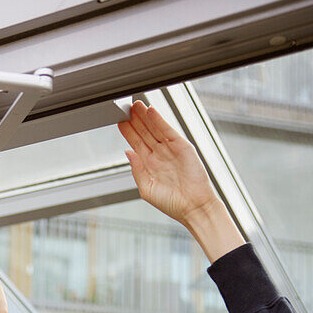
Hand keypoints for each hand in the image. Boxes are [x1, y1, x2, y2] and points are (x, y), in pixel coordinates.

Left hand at [118, 101, 219, 226]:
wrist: (193, 207)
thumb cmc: (172, 203)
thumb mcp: (147, 189)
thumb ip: (137, 170)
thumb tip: (128, 153)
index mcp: (150, 166)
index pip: (136, 144)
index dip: (128, 133)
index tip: (119, 121)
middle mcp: (160, 155)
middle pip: (144, 133)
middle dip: (135, 120)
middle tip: (125, 107)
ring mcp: (171, 150)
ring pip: (155, 129)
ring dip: (145, 117)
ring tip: (135, 105)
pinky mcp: (182, 146)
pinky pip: (168, 130)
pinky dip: (159, 120)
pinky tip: (150, 112)